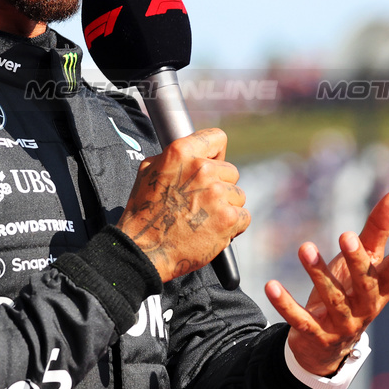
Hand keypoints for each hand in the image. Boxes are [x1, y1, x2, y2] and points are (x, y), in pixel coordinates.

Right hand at [118, 128, 248, 281]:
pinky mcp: (228, 218)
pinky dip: (233, 226)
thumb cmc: (144, 212)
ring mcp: (217, 194)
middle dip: (220, 186)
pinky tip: (213, 230)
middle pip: (231, 172)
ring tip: (204, 219)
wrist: (144, 250)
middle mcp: (202, 169)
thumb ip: (174, 157)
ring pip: (238, 195)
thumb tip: (193, 153)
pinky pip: (244, 216)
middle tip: (200, 203)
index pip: (217, 138)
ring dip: (226, 207)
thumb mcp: (149, 171)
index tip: (213, 165)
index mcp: (182, 152)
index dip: (216, 154)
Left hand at [266, 187, 388, 375]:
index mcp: (380, 289)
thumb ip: (380, 227)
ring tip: (304, 248)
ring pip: (332, 299)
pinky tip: (271, 285)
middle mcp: (365, 308)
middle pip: (364, 285)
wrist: (327, 344)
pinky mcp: (316, 336)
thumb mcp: (365, 259)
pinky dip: (285, 304)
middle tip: (346, 235)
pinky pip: (301, 320)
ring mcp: (341, 325)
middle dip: (356, 261)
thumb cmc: (350, 289)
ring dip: (318, 274)